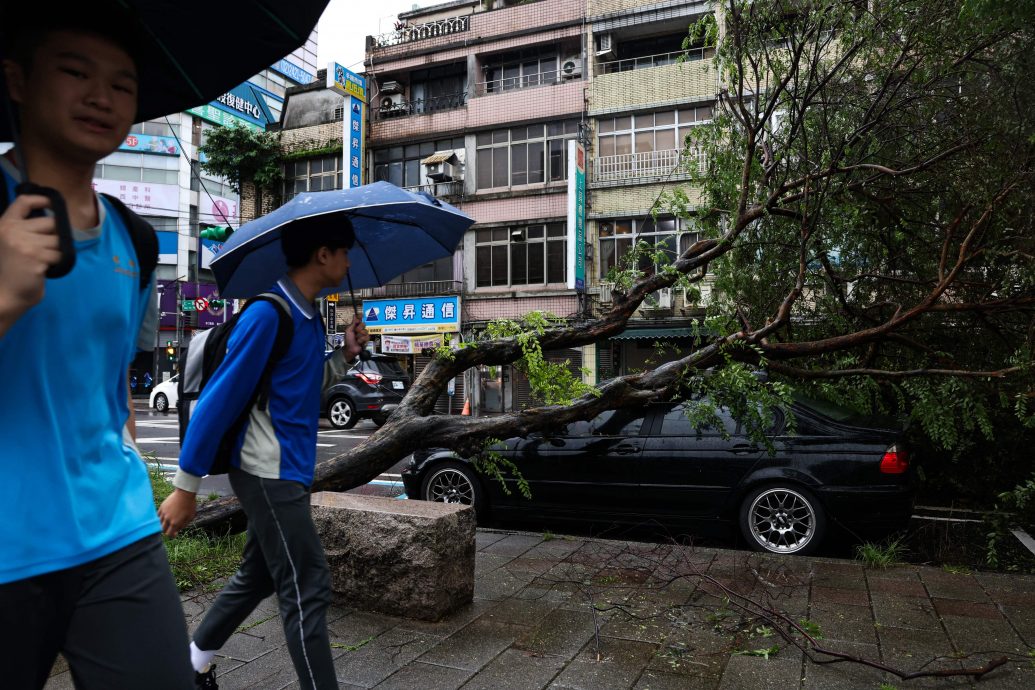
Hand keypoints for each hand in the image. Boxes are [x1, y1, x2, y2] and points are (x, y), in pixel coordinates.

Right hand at [0, 195, 58, 334]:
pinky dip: (57, 263)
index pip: (24, 202)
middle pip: (51, 222)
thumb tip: (50, 220)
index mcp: (4, 225)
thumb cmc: (8, 271)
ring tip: (41, 262)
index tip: (51, 202)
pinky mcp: (36, 257)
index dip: (41, 199)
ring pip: (58, 240)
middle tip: (45, 249)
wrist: (3, 296)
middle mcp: (13, 231)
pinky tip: (43, 270)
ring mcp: (24, 243)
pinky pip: (60, 255)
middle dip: (55, 235)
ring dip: (56, 251)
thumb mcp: (9, 243)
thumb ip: (22, 230)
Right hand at [158, 488, 196, 537]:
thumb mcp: (190, 517)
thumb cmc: (190, 505)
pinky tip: (165, 516)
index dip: (172, 535)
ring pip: (159, 523)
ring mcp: (164, 513)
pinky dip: (160, 518)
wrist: (185, 493)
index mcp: (175, 523)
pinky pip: (158, 515)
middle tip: (171, 528)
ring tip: (168, 522)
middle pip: (162, 530)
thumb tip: (178, 529)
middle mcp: (168, 519)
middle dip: (167, 530)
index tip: (175, 533)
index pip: (169, 534)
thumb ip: (183, 525)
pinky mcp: (162, 507)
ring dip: (163, 524)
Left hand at [344, 319, 368, 360]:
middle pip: (363, 324)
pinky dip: (361, 340)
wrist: (350, 348)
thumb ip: (353, 323)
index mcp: (355, 326)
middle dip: (359, 328)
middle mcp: (360, 329)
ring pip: (365, 331)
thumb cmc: (348, 340)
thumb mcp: (348, 330)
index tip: (362, 314)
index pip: (359, 319)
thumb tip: (354, 316)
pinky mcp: (366, 339)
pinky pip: (366, 337)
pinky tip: (359, 342)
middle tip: (356, 332)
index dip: (361, 316)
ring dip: (360, 336)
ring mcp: (363, 334)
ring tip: (357, 339)